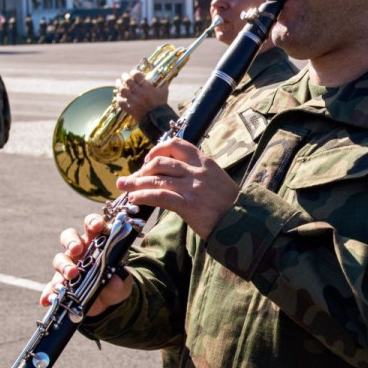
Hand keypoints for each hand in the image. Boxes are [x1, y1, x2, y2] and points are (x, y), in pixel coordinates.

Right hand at [39, 213, 132, 317]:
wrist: (107, 302)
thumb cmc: (114, 282)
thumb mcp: (121, 283)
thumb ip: (119, 282)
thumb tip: (115, 282)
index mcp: (95, 242)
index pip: (91, 226)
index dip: (93, 222)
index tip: (97, 226)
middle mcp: (79, 251)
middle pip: (69, 238)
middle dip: (72, 242)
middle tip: (77, 249)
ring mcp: (67, 267)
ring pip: (59, 260)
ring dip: (64, 266)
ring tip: (71, 274)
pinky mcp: (60, 285)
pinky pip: (51, 287)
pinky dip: (49, 292)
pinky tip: (48, 299)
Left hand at [114, 70, 169, 119]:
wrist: (158, 120)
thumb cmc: (161, 105)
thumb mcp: (164, 92)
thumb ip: (163, 83)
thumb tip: (163, 76)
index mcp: (147, 88)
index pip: (137, 75)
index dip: (133, 72)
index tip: (133, 73)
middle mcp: (139, 93)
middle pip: (127, 81)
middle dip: (124, 76)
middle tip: (124, 76)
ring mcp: (133, 101)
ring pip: (122, 90)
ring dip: (119, 85)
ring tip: (118, 82)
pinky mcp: (130, 108)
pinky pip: (120, 101)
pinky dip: (118, 98)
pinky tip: (118, 96)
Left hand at [117, 138, 237, 238]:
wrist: (244, 223)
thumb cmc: (230, 205)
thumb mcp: (217, 180)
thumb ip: (198, 173)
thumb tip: (175, 174)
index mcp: (205, 162)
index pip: (176, 145)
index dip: (158, 149)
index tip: (148, 159)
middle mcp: (197, 171)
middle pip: (160, 162)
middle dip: (141, 170)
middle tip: (131, 178)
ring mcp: (192, 187)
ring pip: (156, 178)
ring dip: (136, 183)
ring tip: (123, 187)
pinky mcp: (188, 204)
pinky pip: (159, 196)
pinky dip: (143, 196)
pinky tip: (135, 200)